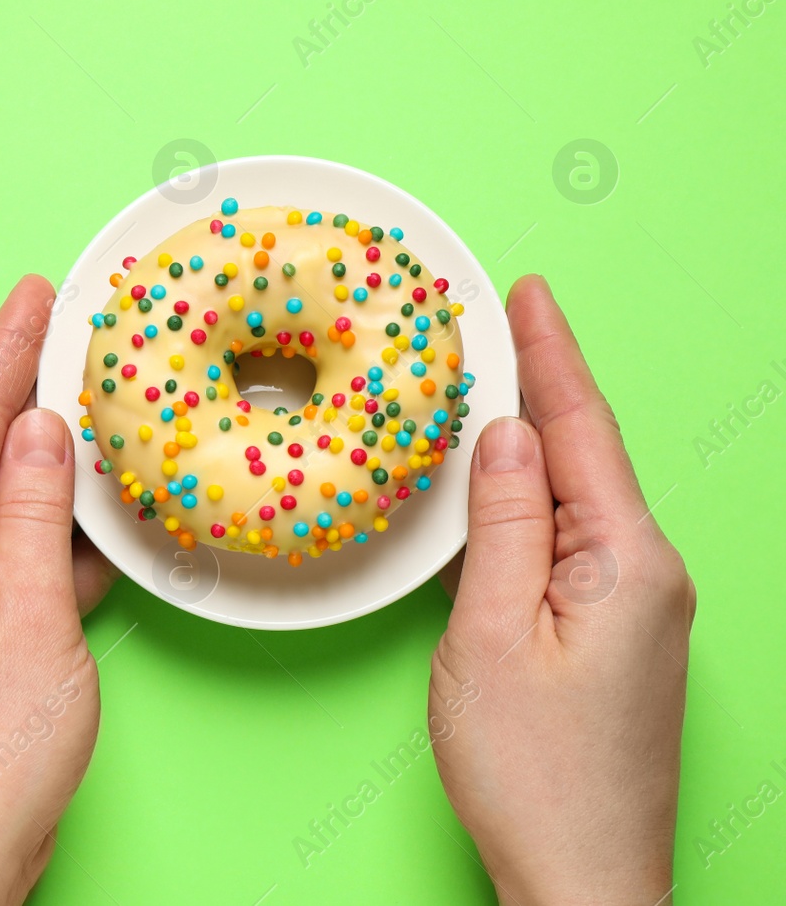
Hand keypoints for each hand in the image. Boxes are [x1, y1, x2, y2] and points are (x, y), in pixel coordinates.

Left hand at [0, 275, 117, 905]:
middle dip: (26, 388)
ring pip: (0, 501)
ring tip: (95, 404)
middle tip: (72, 325)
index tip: (35, 290)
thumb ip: (37, 512)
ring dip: (46, 461)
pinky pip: (10, 553)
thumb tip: (42, 426)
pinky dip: (51, 529)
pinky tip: (92, 509)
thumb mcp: (32, 618)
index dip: (8, 349)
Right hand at [430, 275, 695, 904]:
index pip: (581, 430)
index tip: (527, 291)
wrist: (582, 880)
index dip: (549, 354)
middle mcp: (649, 576)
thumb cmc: (533, 772)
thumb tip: (505, 433)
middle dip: (544, 386)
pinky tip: (509, 490)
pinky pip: (575, 543)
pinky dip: (537, 502)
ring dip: (536, 444)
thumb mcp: (489, 634)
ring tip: (495, 389)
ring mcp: (640, 610)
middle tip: (500, 322)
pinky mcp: (619, 638)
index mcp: (626, 562)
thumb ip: (502, 523)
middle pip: (586, 457)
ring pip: (579, 500)